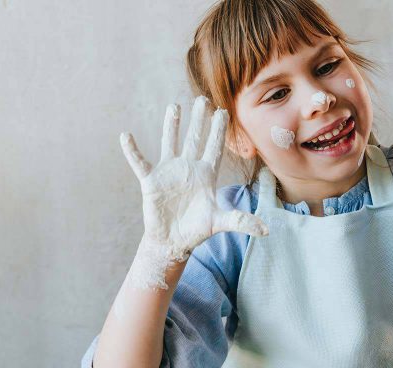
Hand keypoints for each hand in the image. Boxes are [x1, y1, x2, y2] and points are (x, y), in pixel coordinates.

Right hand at [120, 96, 267, 288]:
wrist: (172, 242)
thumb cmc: (196, 230)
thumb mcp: (219, 223)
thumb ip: (240, 221)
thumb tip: (266, 230)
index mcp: (206, 175)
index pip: (214, 147)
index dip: (219, 130)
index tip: (223, 111)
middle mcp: (188, 168)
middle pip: (194, 138)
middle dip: (199, 119)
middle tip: (203, 99)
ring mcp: (169, 172)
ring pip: (170, 142)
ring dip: (171, 125)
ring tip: (174, 106)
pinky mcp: (151, 181)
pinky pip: (140, 162)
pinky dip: (132, 150)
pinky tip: (126, 136)